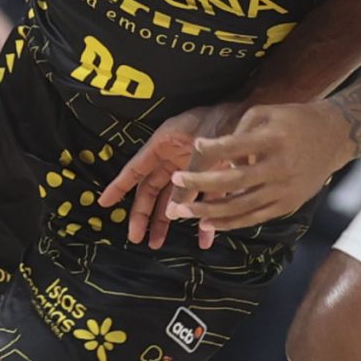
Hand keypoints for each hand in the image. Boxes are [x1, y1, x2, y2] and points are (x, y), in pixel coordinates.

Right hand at [98, 102, 242, 249]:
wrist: (256, 117)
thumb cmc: (225, 123)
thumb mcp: (203, 153)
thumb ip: (188, 182)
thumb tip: (174, 213)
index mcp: (164, 143)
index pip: (136, 168)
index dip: (119, 186)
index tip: (104, 204)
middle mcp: (174, 156)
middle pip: (152, 189)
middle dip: (143, 214)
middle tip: (136, 238)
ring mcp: (192, 167)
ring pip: (173, 198)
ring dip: (167, 220)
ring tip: (159, 244)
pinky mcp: (213, 176)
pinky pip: (202, 200)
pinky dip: (203, 218)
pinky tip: (204, 238)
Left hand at [167, 101, 357, 237]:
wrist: (335, 137)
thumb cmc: (295, 121)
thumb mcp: (269, 112)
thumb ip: (240, 130)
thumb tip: (216, 154)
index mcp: (275, 139)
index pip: (236, 146)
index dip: (213, 148)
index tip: (194, 145)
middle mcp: (281, 167)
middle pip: (234, 182)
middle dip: (200, 183)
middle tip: (174, 180)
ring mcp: (285, 189)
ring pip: (240, 207)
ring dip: (208, 211)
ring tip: (181, 212)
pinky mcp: (288, 204)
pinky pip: (254, 218)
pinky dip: (230, 222)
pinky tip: (209, 222)